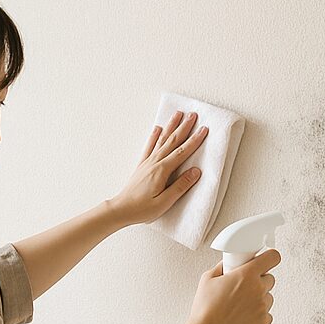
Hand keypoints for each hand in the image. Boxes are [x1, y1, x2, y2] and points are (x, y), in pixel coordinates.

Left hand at [108, 110, 208, 226]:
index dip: (194, 140)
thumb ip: (180, 186)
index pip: (182, 152)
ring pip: (161, 139)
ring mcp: (147, 162)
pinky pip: (149, 146)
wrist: (121, 209)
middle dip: (184, 127)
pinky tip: (157, 128)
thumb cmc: (142, 208)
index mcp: (162, 171)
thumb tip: (196, 171)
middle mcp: (154, 162)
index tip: (204, 129)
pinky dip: (154, 136)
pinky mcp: (142, 165)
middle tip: (193, 115)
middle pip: (172, 141)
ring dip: (171, 126)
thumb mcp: (165, 202)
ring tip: (177, 114)